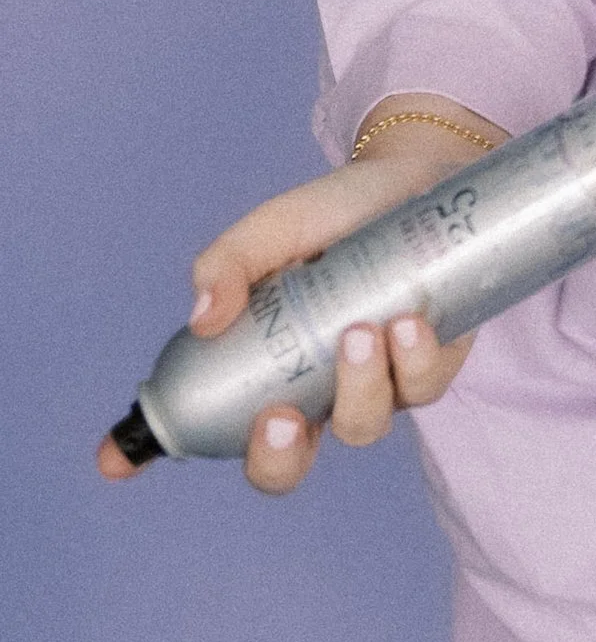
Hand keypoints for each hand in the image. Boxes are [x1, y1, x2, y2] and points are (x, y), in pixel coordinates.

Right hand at [95, 116, 503, 494]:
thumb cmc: (334, 213)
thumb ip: (230, 263)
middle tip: (282, 419)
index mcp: (263, 367)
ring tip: (359, 330)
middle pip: (286, 463)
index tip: (113, 460)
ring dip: (359, 388)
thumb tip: (203, 315)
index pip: (203, 425)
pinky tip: (410, 322)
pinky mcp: (436, 362)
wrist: (418, 177)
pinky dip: (415, 361)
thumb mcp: (273, 230)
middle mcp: (316, 390)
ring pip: (364, 424)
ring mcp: (377, 382)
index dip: (149, 452)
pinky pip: (425, 385)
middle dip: (279, 457)